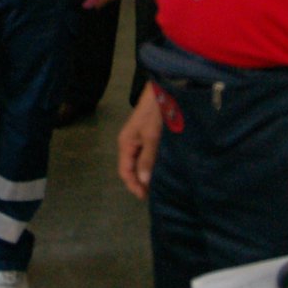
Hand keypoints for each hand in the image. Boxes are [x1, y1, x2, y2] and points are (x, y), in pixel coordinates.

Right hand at [116, 85, 163, 199]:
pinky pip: (148, 155)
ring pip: (140, 162)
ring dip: (147, 174)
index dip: (133, 185)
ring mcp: (140, 140)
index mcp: (126, 144)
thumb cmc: (155, 113)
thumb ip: (147, 159)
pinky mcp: (149, 136)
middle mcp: (130, 143)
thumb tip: (143, 181)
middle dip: (140, 182)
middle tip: (155, 194)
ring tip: (159, 186)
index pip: (124, 171)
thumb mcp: (151, 136)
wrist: (163, 90)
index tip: (145, 197)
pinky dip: (153, 165)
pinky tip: (162, 170)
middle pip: (132, 168)